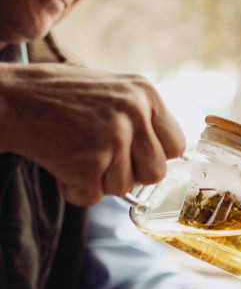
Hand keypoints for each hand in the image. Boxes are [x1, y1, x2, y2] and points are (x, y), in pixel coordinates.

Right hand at [0, 62, 184, 204]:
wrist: (10, 98)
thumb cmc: (58, 97)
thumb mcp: (111, 91)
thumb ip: (140, 118)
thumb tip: (169, 156)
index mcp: (145, 93)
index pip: (176, 145)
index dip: (154, 157)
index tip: (133, 156)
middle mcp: (134, 112)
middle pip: (155, 173)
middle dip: (129, 175)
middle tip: (101, 160)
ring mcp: (112, 137)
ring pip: (124, 189)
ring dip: (98, 182)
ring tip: (75, 154)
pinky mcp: (88, 161)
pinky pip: (92, 197)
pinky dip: (74, 190)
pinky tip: (60, 163)